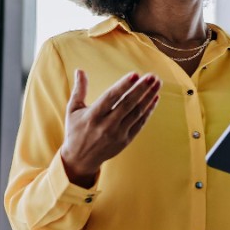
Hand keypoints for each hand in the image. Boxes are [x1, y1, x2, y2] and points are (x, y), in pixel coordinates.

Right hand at [60, 70, 161, 186]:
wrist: (80, 159)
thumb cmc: (76, 131)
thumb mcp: (73, 110)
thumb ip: (79, 90)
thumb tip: (80, 70)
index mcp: (93, 116)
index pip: (111, 98)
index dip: (123, 85)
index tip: (135, 74)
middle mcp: (106, 125)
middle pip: (128, 104)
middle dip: (141, 89)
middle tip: (152, 76)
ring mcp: (118, 134)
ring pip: (137, 113)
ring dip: (149, 97)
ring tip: (157, 83)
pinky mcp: (126, 140)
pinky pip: (140, 123)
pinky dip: (149, 110)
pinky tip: (155, 98)